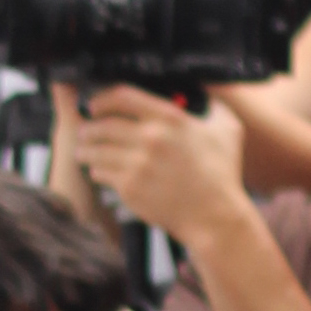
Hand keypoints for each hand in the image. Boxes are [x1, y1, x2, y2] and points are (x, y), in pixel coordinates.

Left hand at [73, 82, 246, 248]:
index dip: (102, 98)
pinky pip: (101, 174)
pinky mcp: (129, 187)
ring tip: (83, 151)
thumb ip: (212, 107)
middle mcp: (151, 137)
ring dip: (85, 149)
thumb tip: (203, 94)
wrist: (215, 216)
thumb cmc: (222, 174)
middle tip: (84, 131)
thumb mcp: (227, 130)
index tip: (95, 105)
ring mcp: (137, 163)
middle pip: (102, 124)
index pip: (122, 97)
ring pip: (96, 150)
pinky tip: (97, 171)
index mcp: (170, 118)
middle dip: (88, 127)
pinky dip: (96, 171)